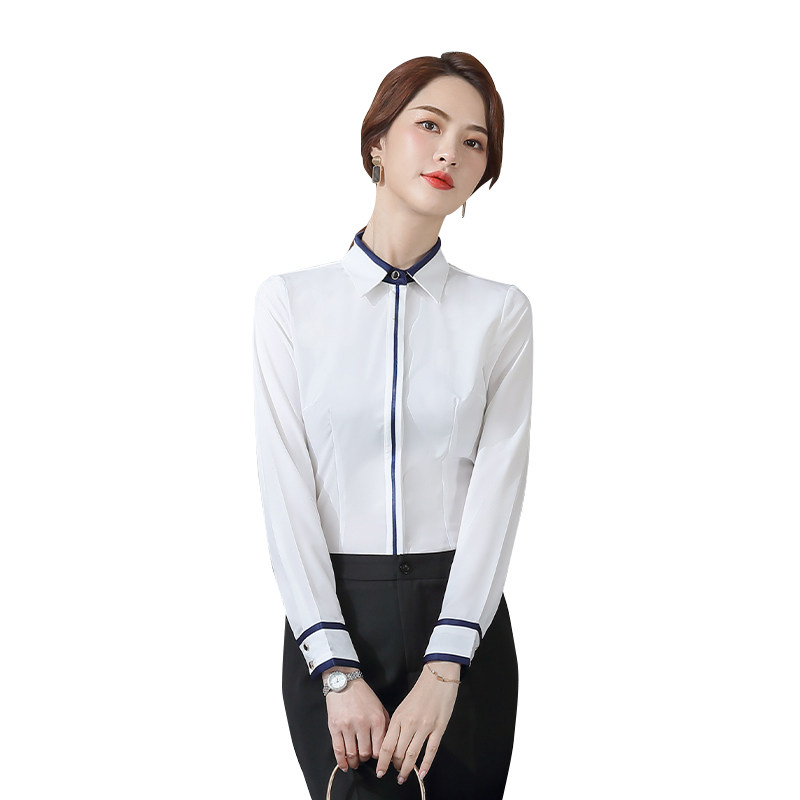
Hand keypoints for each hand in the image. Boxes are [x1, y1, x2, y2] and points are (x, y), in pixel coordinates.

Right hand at [325, 669, 389, 772]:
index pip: (380, 748)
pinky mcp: (335, 727)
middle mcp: (363, 724)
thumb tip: (387, 744)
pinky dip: (341, 762)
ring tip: (355, 762)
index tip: (377, 758)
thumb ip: (385, 725)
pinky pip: (338, 750)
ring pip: (352, 754)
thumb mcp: (379, 707)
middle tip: (364, 758)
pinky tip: (344, 766)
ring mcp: (348, 726)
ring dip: (354, 762)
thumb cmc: (363, 695)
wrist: (344, 681)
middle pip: (366, 753)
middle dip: (365, 759)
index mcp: (377, 719)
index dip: (379, 757)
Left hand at [376, 661, 460, 783]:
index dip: (382, 762)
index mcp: (399, 717)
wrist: (438, 677)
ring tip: (403, 777)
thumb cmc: (420, 692)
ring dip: (407, 769)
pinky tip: (421, 773)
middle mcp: (410, 723)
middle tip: (394, 772)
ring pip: (412, 754)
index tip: (380, 771)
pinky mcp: (439, 728)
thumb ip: (397, 725)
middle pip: (398, 752)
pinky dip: (426, 764)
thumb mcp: (403, 707)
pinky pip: (431, 750)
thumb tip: (391, 744)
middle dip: (394, 766)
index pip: (386, 745)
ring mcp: (425, 726)